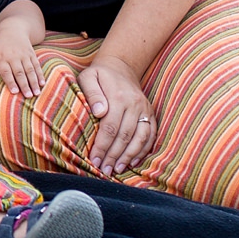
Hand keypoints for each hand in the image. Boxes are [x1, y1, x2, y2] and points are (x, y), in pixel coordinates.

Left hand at [0, 33, 44, 98]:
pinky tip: (42, 83)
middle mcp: (13, 57)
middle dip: (24, 85)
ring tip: (36, 93)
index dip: (11, 82)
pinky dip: (39, 74)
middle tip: (28, 96)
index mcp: (2, 58)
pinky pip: (36, 65)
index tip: (15, 92)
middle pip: (19, 72)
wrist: (12, 29)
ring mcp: (24, 55)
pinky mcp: (31, 53)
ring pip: (29, 70)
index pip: (6, 72)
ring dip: (33, 82)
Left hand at [78, 54, 153, 174]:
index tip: (93, 160)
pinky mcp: (150, 113)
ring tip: (117, 170)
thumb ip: (92, 93)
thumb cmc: (99, 75)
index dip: (102, 146)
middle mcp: (135, 104)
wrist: (120, 66)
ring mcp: (145, 109)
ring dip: (129, 156)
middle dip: (113, 156)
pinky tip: (132, 162)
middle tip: (103, 171)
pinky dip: (143, 150)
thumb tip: (99, 112)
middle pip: (125, 136)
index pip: (110, 127)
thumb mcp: (89, 77)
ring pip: (140, 138)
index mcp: (118, 96)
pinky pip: (150, 135)